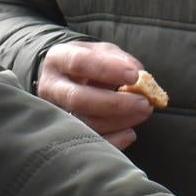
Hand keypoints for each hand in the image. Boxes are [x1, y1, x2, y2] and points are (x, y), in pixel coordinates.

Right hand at [39, 40, 155, 149]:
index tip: (134, 76)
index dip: (107, 70)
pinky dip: (112, 141)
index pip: (79, 63)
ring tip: (142, 113)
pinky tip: (130, 133)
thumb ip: (119, 59)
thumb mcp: (101, 52)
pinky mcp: (65, 133)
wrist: (66, 78)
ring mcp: (56, 113)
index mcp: (58, 59)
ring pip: (84, 123)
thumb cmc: (89, 64)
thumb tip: (138, 73)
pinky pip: (88, 142)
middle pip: (78, 99)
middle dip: (114, 103)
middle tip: (143, 103)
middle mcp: (51, 88)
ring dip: (118, 121)